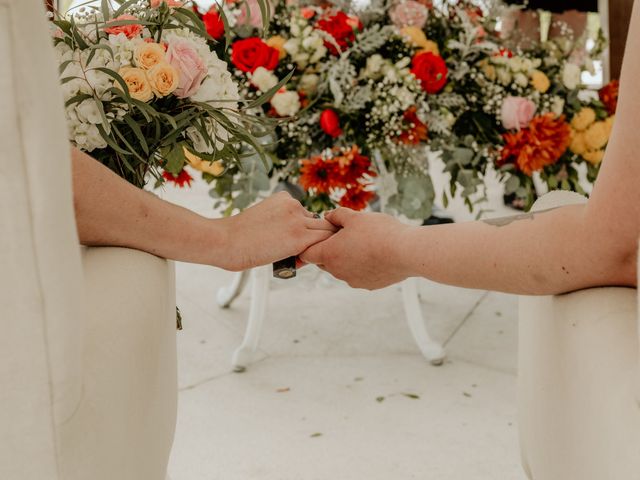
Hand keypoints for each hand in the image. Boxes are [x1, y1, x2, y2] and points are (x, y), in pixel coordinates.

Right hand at [220, 192, 336, 270]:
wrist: (226, 241)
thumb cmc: (238, 235)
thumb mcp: (263, 218)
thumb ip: (280, 223)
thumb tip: (290, 240)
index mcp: (284, 198)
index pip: (306, 214)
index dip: (304, 231)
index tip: (293, 243)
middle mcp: (294, 205)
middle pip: (319, 222)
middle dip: (314, 238)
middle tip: (302, 254)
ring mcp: (299, 221)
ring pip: (325, 232)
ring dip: (318, 246)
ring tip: (301, 258)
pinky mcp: (300, 238)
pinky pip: (323, 244)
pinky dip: (318, 254)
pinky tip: (301, 262)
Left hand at [300, 208, 413, 289]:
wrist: (406, 252)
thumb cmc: (379, 232)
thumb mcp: (355, 216)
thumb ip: (336, 215)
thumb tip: (328, 216)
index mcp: (329, 254)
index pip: (307, 254)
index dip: (310, 244)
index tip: (318, 236)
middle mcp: (337, 272)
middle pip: (323, 262)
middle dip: (328, 250)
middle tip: (342, 235)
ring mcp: (352, 281)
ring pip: (341, 269)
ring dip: (345, 258)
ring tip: (362, 243)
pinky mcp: (368, 285)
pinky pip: (357, 275)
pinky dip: (361, 266)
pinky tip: (374, 254)